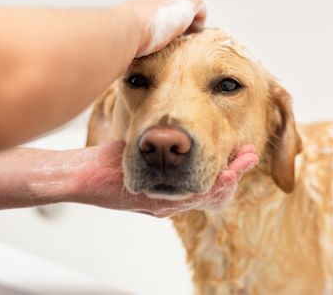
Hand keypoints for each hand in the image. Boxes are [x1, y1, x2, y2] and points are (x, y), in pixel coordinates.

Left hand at [74, 142, 258, 216]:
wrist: (81, 175)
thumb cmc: (109, 160)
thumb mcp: (142, 149)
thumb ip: (163, 144)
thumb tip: (178, 127)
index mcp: (171, 190)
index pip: (210, 182)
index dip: (229, 168)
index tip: (243, 150)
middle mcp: (172, 200)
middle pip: (215, 191)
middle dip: (236, 172)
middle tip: (251, 155)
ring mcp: (166, 204)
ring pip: (209, 195)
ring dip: (231, 178)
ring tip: (246, 161)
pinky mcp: (157, 205)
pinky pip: (192, 198)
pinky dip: (213, 186)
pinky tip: (225, 173)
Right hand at [120, 0, 206, 56]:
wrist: (125, 28)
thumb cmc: (122, 34)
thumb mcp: (127, 32)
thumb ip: (131, 36)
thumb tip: (127, 50)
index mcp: (145, 2)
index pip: (161, 0)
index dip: (168, 11)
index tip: (168, 27)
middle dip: (183, 10)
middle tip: (183, 30)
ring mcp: (173, 0)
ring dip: (193, 15)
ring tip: (190, 33)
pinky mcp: (186, 7)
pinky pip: (200, 7)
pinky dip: (199, 20)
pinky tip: (193, 34)